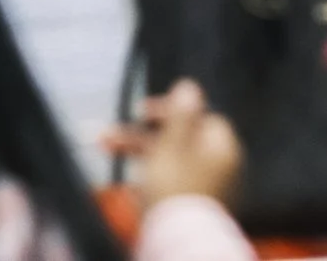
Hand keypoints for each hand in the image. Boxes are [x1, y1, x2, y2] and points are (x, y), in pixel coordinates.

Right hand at [103, 80, 242, 209]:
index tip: (141, 112)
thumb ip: (180, 113)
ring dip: (135, 156)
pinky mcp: (189, 211)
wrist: (176, 242)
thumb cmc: (175, 188)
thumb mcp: (174, 143)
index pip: (199, 116)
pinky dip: (145, 183)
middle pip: (177, 141)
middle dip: (140, 136)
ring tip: (105, 150)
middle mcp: (217, 167)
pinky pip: (166, 189)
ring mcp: (204, 191)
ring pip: (167, 164)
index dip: (169, 110)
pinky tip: (125, 187)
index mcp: (221, 147)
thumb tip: (189, 86)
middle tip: (108, 135)